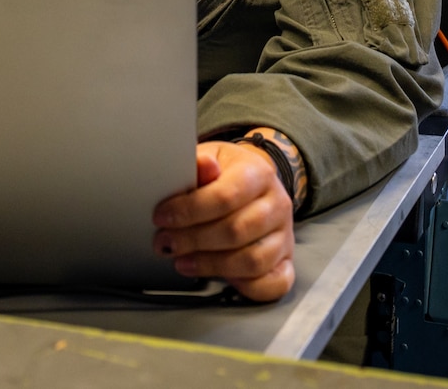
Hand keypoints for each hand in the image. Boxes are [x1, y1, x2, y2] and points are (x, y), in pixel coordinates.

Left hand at [152, 141, 295, 301]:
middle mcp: (278, 205)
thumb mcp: (211, 158)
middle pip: (236, 231)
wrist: (256, 184)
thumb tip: (203, 166)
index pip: (226, 196)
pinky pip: (275, 284)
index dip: (188, 211)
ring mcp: (285, 236)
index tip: (161, 217)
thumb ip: (200, 163)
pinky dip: (248, 288)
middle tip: (165, 243)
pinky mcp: (286, 261)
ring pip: (253, 261)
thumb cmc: (227, 174)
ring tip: (183, 262)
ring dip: (211, 266)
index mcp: (259, 173)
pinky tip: (223, 280)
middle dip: (193, 241)